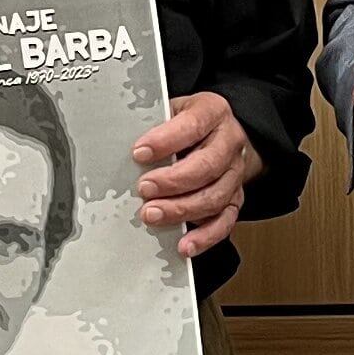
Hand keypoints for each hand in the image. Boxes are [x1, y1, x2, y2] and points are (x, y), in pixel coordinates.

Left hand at [135, 90, 256, 259]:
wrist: (224, 135)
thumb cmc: (190, 123)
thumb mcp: (172, 110)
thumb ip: (154, 124)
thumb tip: (118, 145)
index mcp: (212, 112)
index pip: (193, 126)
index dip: (166, 141)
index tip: (139, 153)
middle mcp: (229, 143)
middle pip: (207, 166)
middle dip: (172, 181)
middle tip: (143, 188)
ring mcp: (234, 174)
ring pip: (214, 197)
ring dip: (181, 209)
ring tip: (151, 214)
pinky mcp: (235, 199)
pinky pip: (224, 222)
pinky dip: (204, 236)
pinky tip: (184, 244)